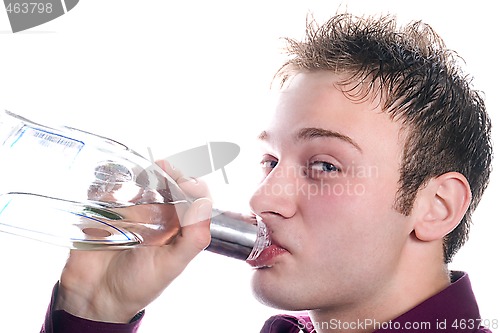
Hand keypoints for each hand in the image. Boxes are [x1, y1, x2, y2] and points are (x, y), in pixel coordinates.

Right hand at [54, 160, 211, 322]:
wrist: (97, 298)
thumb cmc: (139, 285)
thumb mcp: (171, 265)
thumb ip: (192, 238)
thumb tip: (205, 204)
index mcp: (178, 226)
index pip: (194, 197)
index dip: (193, 184)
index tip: (185, 182)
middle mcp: (158, 216)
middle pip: (169, 183)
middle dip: (169, 172)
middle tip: (163, 167)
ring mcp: (132, 211)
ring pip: (141, 181)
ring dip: (143, 172)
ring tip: (142, 171)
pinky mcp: (106, 211)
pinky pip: (110, 188)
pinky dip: (113, 179)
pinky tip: (116, 182)